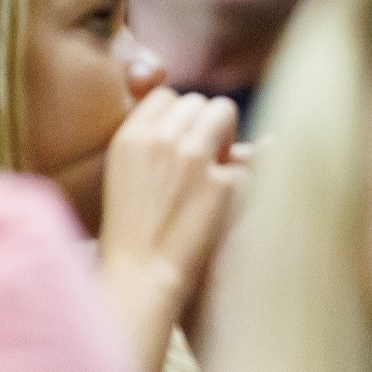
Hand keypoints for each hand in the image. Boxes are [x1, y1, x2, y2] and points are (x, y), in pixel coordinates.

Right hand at [96, 89, 247, 371]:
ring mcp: (192, 158)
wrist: (140, 275)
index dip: (180, 119)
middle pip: (199, 102)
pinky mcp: (221, 182)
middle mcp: (159, 139)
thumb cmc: (134, 229)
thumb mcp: (126, 173)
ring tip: (211, 176)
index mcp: (129, 137)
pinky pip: (244, 161)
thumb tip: (193, 109)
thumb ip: (153, 139)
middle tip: (200, 164)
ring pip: (224, 113)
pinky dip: (239, 181)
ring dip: (226, 139)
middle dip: (206, 126)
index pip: (167, 96)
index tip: (180, 146)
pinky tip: (219, 205)